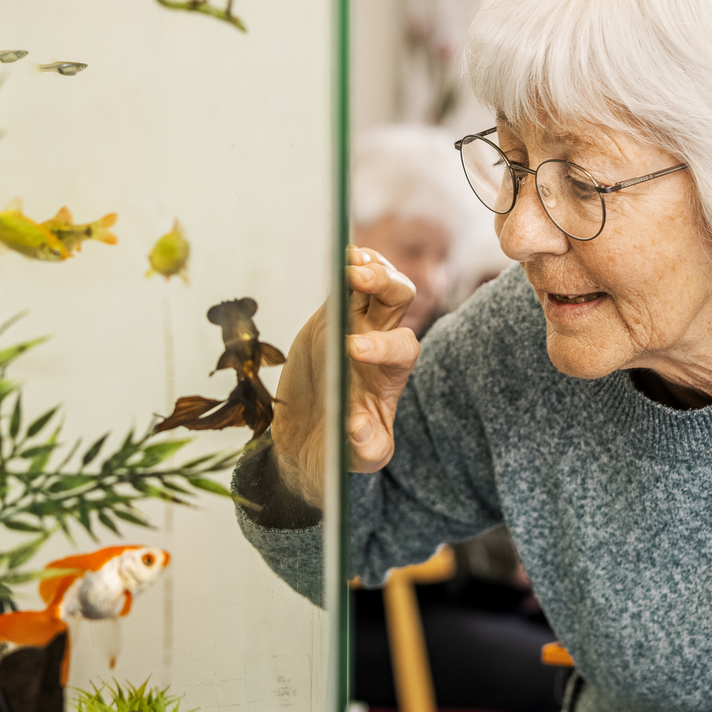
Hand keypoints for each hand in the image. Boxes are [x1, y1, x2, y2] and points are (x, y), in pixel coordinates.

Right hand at [272, 247, 423, 505]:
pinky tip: (343, 253)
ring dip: (368, 266)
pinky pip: (347, 282)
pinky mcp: (331, 316)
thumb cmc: (341, 450)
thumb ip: (367, 447)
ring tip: (350, 261)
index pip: (401, 348)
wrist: (310, 441)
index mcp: (392, 375)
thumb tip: (357, 426)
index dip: (382, 345)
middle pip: (398, 300)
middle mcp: (380, 341)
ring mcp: (357, 323)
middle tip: (360, 278)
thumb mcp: (360, 458)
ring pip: (376, 282)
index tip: (354, 350)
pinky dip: (350, 263)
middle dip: (385, 285)